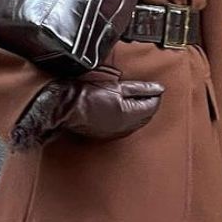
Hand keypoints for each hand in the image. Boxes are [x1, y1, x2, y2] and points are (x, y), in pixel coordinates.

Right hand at [9, 66, 163, 149]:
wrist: (64, 107)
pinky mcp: (108, 134)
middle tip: (147, 91)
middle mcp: (125, 127)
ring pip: (137, 122)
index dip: (155, 95)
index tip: (154, 87)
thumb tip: (157, 89)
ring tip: (135, 99)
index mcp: (129, 114)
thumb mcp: (116, 87)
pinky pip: (125, 127)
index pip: (152, 105)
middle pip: (147, 116)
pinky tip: (123, 110)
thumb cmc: (86, 94)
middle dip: (149, 103)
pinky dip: (129, 118)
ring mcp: (116, 133)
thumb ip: (140, 88)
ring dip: (139, 111)